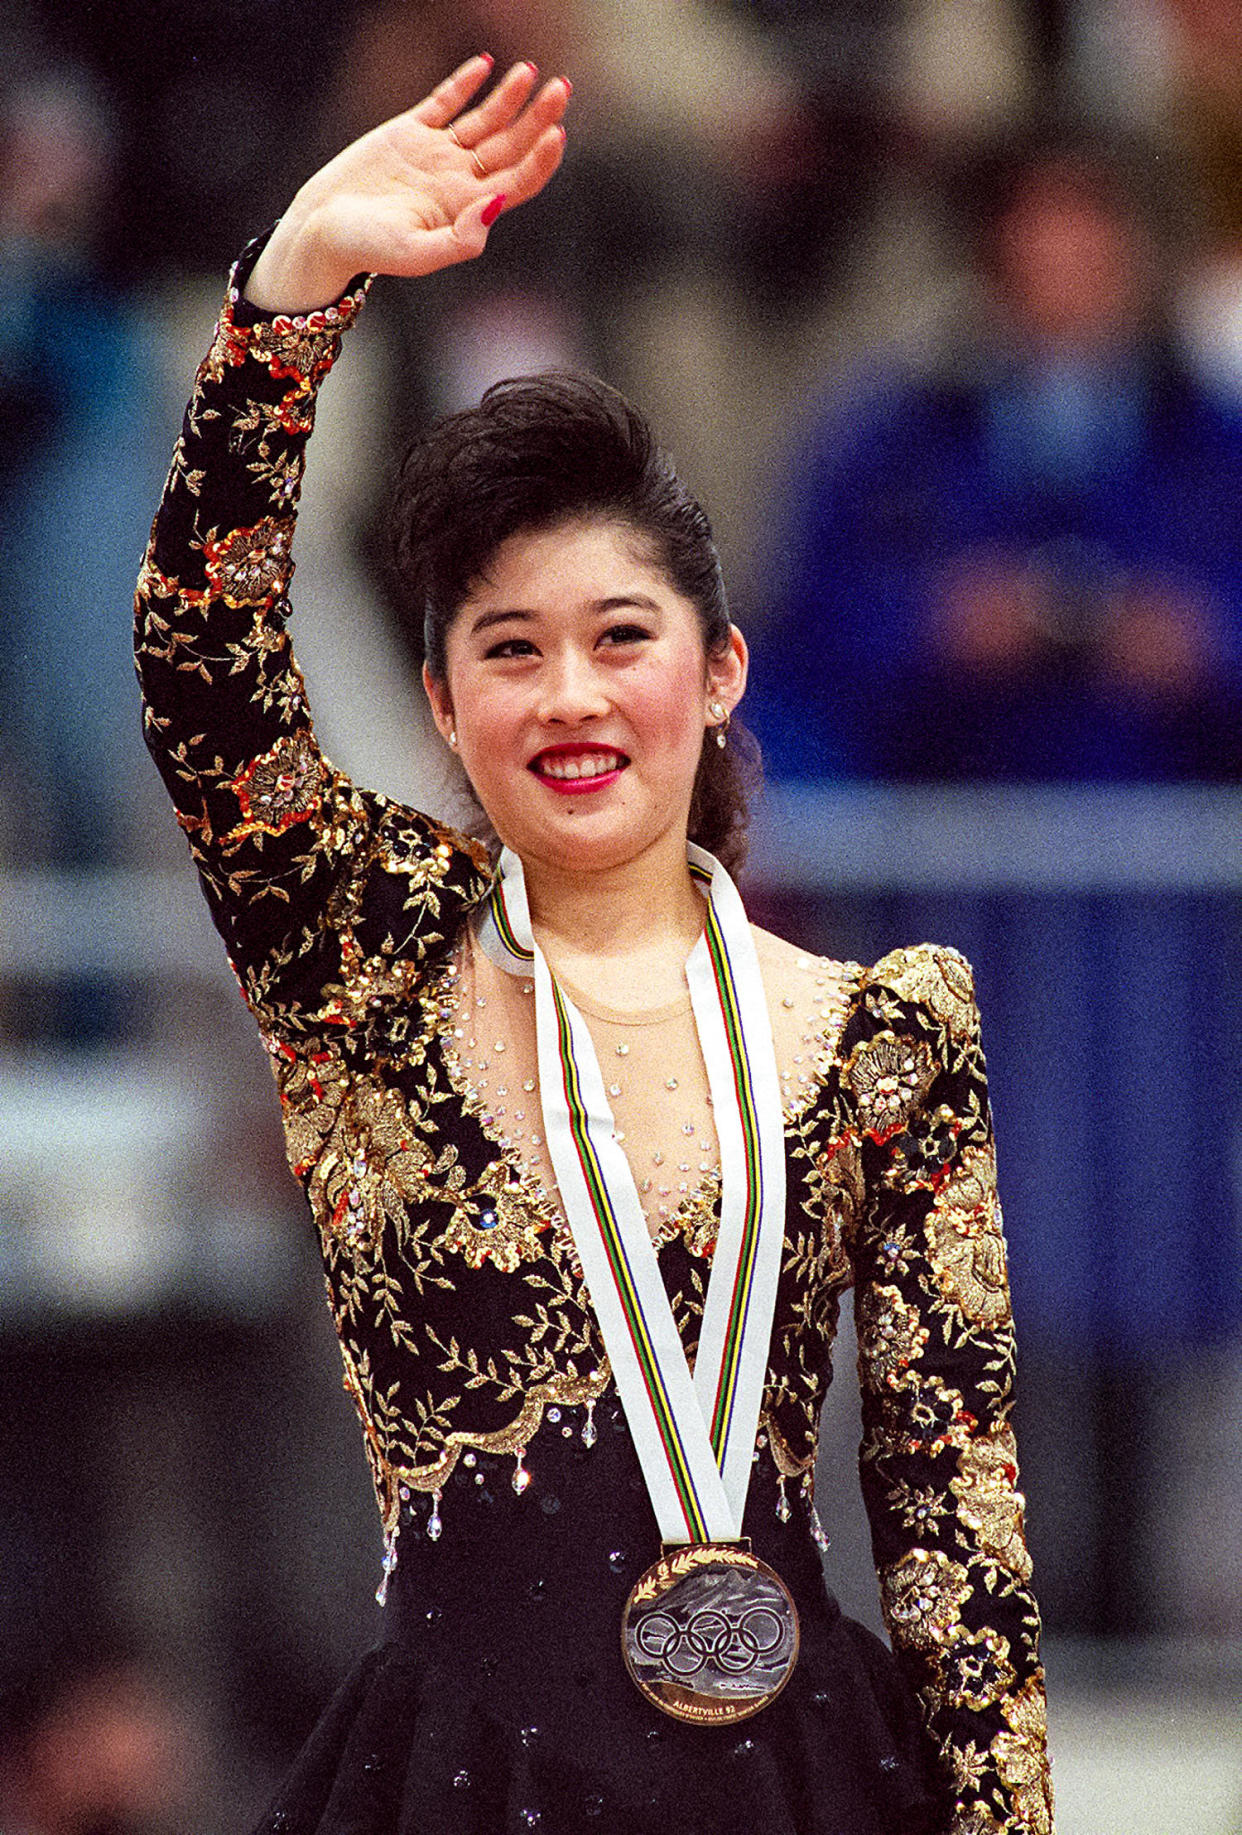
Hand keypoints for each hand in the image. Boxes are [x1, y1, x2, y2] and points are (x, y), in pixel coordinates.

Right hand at [246, 56, 569, 312]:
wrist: (319, 231)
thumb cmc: (366, 250)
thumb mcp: (415, 254)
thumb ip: (461, 239)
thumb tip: (497, 204)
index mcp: (466, 210)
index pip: (519, 182)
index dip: (541, 158)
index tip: (557, 132)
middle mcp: (458, 181)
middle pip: (511, 146)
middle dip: (538, 118)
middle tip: (561, 88)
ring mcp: (435, 155)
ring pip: (484, 121)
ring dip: (510, 97)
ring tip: (530, 71)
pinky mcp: (408, 133)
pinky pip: (444, 103)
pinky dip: (464, 83)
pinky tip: (484, 65)